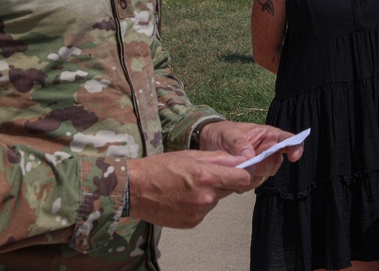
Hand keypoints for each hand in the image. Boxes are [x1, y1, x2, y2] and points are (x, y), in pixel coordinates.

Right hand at [127, 150, 253, 227]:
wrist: (134, 190)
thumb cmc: (159, 168)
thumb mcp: (190, 155)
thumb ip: (218, 158)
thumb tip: (240, 159)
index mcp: (206, 176)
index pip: (242, 178)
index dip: (243, 174)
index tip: (240, 171)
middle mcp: (205, 197)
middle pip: (229, 189)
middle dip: (221, 182)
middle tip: (202, 175)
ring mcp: (199, 212)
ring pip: (215, 200)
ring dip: (208, 193)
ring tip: (186, 187)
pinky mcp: (192, 222)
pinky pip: (203, 211)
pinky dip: (197, 204)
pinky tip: (181, 197)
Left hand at [198, 121, 304, 187]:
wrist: (207, 143)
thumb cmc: (222, 132)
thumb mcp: (229, 134)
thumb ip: (239, 144)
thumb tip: (250, 157)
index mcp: (267, 135)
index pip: (287, 140)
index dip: (295, 147)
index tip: (293, 156)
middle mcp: (267, 150)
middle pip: (275, 162)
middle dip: (263, 166)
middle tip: (247, 165)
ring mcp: (260, 164)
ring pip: (265, 175)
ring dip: (251, 176)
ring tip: (235, 170)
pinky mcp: (251, 175)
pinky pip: (253, 183)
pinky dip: (243, 183)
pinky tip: (231, 177)